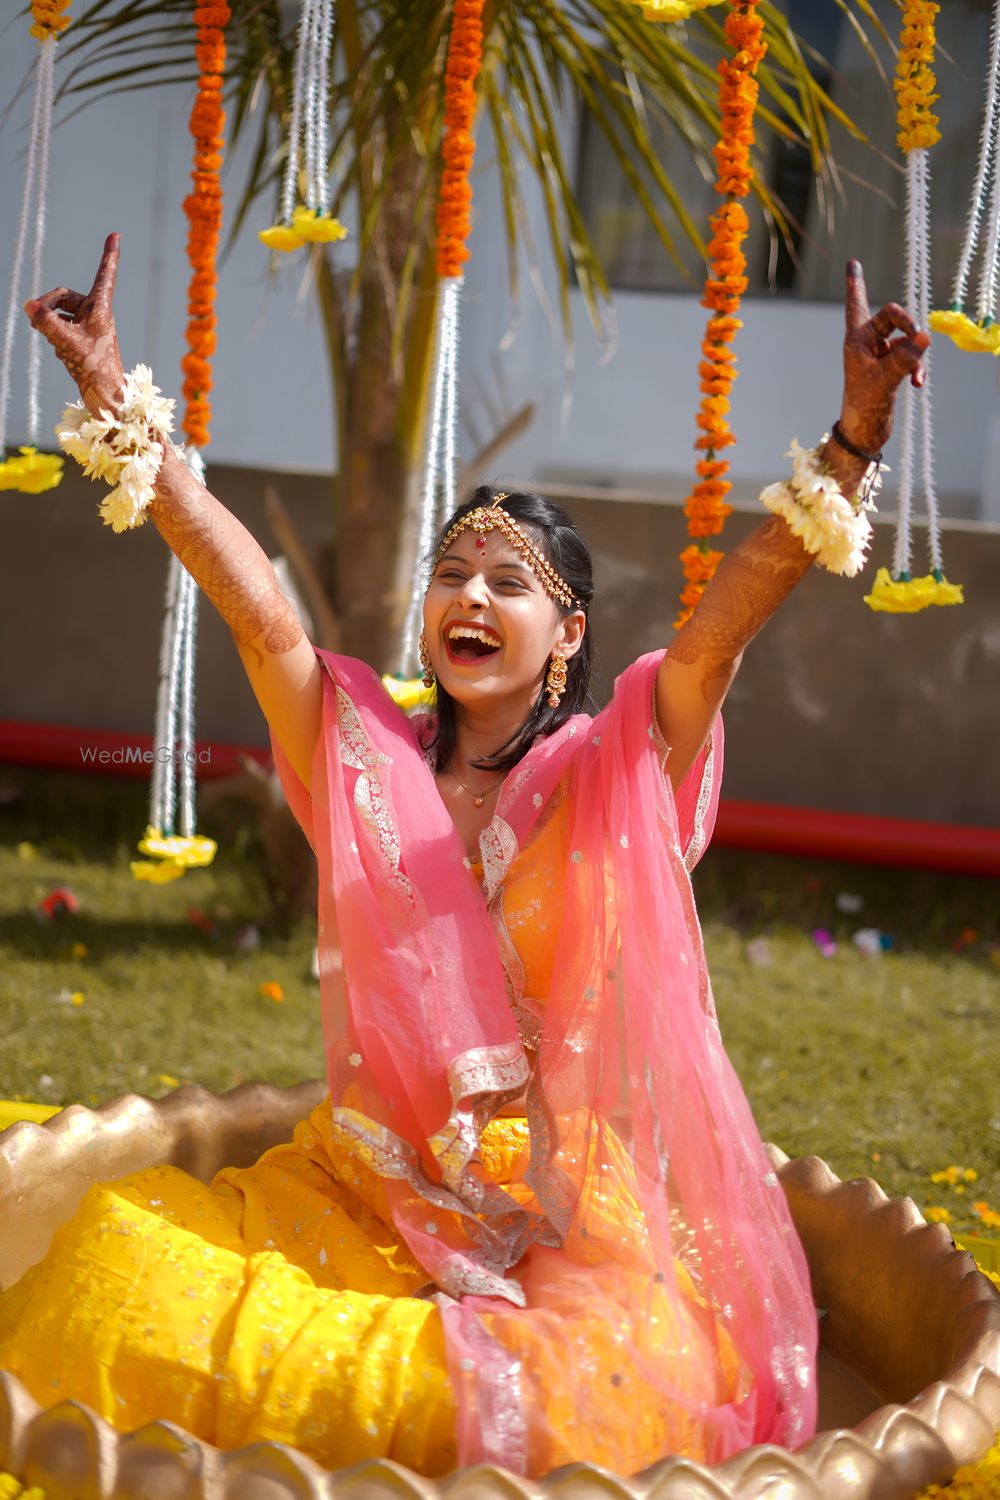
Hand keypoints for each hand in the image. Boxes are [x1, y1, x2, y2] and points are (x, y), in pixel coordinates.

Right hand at [23, 233, 124, 419]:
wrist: (105, 396)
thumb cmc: (94, 368)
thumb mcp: (66, 342)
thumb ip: (46, 322)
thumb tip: (30, 305)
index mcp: (101, 308)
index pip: (104, 275)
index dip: (109, 255)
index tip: (116, 235)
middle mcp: (95, 314)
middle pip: (64, 297)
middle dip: (47, 306)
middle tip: (35, 319)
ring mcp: (87, 327)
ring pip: (58, 315)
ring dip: (49, 324)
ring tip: (50, 340)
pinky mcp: (80, 339)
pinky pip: (59, 330)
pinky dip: (55, 339)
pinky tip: (62, 354)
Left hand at [838, 258, 928, 454]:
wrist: (864, 433)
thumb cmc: (865, 405)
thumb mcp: (885, 379)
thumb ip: (906, 357)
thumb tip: (924, 337)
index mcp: (856, 340)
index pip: (857, 305)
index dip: (855, 284)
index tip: (852, 262)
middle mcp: (866, 343)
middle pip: (892, 317)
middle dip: (907, 326)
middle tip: (918, 338)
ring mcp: (879, 355)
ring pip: (905, 340)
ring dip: (915, 355)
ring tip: (916, 374)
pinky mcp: (890, 368)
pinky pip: (910, 357)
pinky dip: (916, 368)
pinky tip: (917, 384)